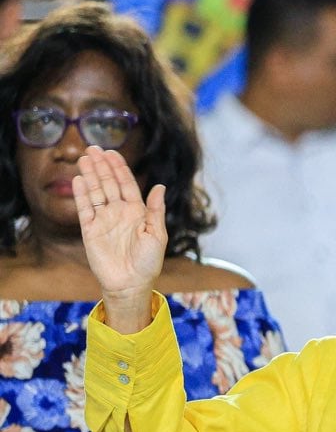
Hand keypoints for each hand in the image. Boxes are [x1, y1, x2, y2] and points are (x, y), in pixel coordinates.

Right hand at [74, 147, 166, 329]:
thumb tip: (160, 186)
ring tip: (84, 158)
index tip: (112, 153)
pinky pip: (84, 208)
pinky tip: (79, 180)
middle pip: (109, 183)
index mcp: (137, 212)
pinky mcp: (90, 229)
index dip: (119, 168)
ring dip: (90, 175)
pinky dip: (81, 194)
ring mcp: (103, 219)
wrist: (130, 284)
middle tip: (93, 148)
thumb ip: (156, 210)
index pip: (126, 184)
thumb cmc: (148, 262)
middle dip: (101, 166)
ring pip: (95, 192)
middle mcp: (119, 212)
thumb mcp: (157, 235)